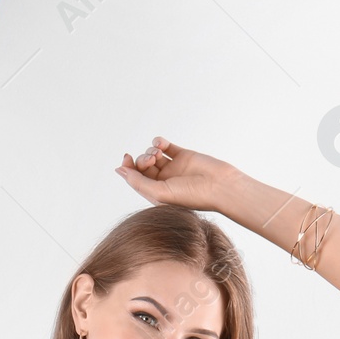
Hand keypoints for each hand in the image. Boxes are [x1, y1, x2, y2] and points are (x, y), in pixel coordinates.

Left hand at [116, 136, 238, 211]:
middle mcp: (164, 181)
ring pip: (152, 154)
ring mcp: (173, 168)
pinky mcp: (183, 156)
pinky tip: (160, 144)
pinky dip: (159, 142)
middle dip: (141, 160)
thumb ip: (138, 182)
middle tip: (150, 160)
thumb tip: (119, 170)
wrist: (220, 187)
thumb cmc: (192, 196)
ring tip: (157, 154)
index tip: (126, 159)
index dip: (128, 168)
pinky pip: (165, 146)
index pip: (135, 179)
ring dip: (150, 151)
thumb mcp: (159, 193)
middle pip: (142, 166)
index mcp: (157, 194)